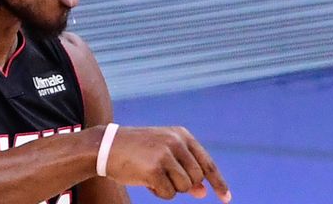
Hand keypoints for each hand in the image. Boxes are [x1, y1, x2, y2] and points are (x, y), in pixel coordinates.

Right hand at [105, 126, 231, 202]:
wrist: (106, 146)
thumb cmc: (136, 152)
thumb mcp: (163, 155)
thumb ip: (184, 170)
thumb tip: (203, 192)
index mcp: (181, 135)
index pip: (207, 163)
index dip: (218, 182)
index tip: (226, 198)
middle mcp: (176, 142)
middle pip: (196, 178)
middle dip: (182, 185)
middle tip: (163, 176)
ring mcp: (165, 154)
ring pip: (185, 187)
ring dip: (170, 188)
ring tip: (152, 175)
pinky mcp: (154, 169)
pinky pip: (169, 194)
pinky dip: (158, 192)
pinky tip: (145, 181)